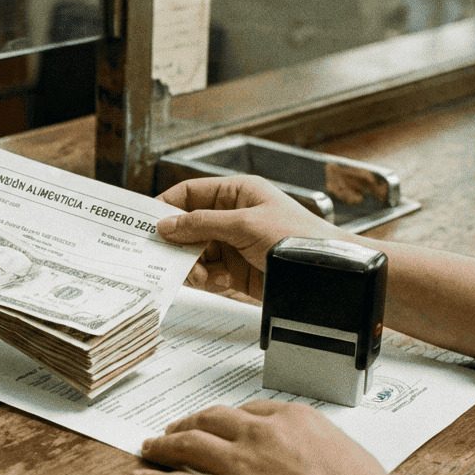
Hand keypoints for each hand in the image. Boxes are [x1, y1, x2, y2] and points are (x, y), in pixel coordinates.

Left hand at [127, 401, 394, 474]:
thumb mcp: (348, 454)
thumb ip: (316, 448)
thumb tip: (307, 458)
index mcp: (293, 419)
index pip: (248, 410)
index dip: (225, 419)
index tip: (216, 423)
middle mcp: (259, 435)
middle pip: (209, 420)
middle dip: (188, 424)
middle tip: (174, 431)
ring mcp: (238, 466)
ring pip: (185, 446)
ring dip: (162, 446)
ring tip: (149, 449)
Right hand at [156, 175, 344, 298]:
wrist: (328, 276)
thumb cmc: (297, 239)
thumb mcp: (244, 224)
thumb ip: (201, 224)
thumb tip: (165, 225)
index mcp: (237, 193)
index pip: (190, 192)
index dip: (167, 205)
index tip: (147, 223)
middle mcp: (233, 216)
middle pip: (188, 225)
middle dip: (178, 241)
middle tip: (164, 255)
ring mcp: (234, 244)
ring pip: (195, 252)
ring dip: (192, 264)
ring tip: (200, 274)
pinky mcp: (236, 271)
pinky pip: (207, 272)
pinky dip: (205, 279)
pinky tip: (216, 281)